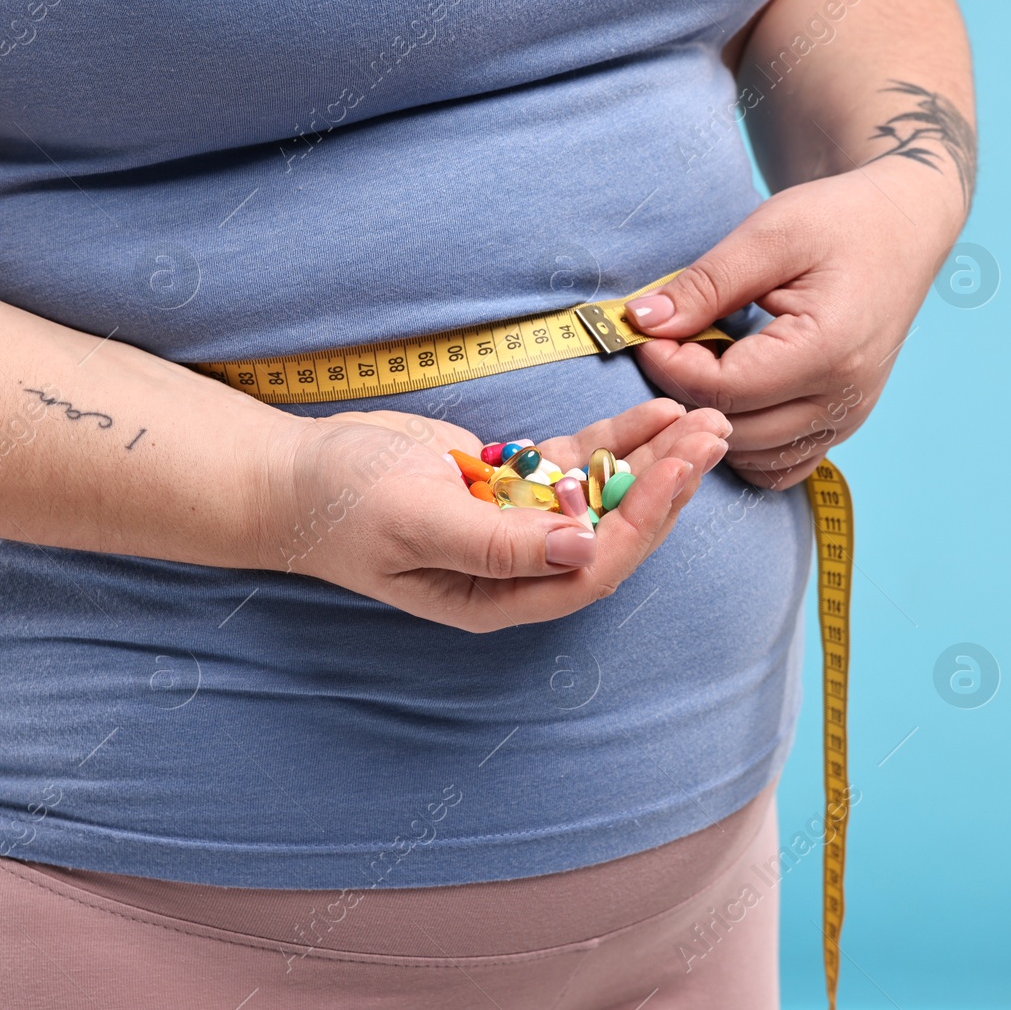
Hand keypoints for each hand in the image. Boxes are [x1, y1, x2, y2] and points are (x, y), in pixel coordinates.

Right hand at [258, 399, 730, 631]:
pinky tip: (653, 412)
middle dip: (665, 488)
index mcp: (497, 598)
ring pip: (602, 495)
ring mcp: (515, 523)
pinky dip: (613, 439)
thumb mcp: (417, 523)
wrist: (296, 475)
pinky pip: (574, 462)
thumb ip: (497, 545)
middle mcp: (517, 569)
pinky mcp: (507, 481)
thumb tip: (580, 551)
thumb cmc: (343, 508)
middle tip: (714, 436)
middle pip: (612, 533)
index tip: (678, 471)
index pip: (591, 569)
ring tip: (703, 419)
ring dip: (651, 460)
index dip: (641, 524)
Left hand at [624, 159, 959, 487]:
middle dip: (683, 391)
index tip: (648, 331)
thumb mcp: (768, 236)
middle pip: (731, 427)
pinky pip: (779, 465)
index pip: (722, 390)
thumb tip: (644, 322)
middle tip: (668, 343)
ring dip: (709, 417)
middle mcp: (843, 399)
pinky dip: (742, 443)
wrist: (901, 229)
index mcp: (828, 351)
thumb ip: (705, 285)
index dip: (669, 366)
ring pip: (749, 454)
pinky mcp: (841, 425)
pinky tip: (728, 398)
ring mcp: (846, 419)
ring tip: (699, 362)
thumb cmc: (839, 222)